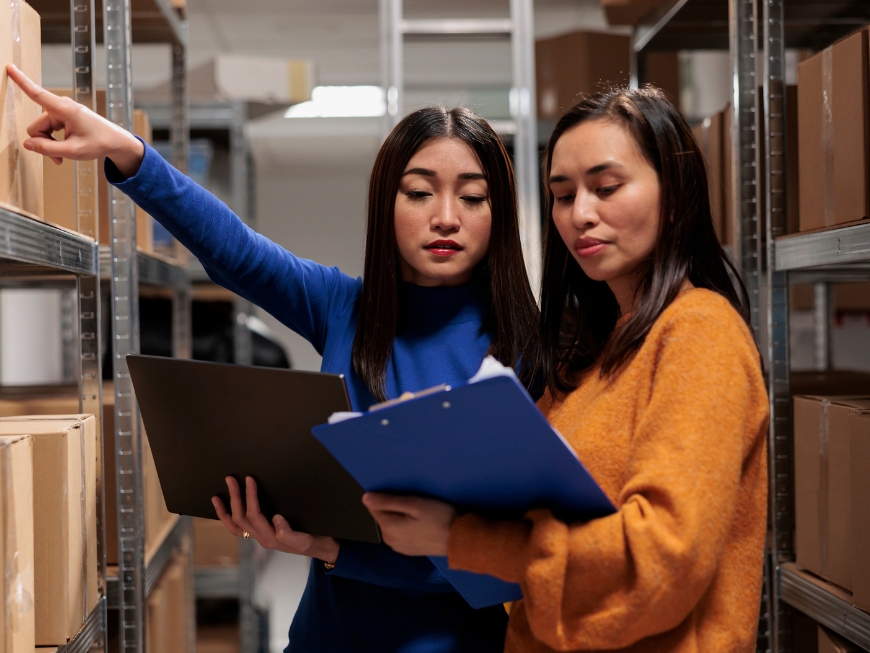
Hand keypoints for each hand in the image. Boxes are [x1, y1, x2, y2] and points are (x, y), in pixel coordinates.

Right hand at [5, 63, 144, 175]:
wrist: (116, 142)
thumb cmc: (100, 143)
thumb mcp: (73, 151)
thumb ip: (48, 148)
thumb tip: (27, 144)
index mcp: (65, 110)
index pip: (37, 94)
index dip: (21, 81)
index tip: (9, 67)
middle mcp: (62, 107)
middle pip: (37, 126)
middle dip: (43, 142)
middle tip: (57, 158)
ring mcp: (63, 111)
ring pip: (42, 130)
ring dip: (49, 144)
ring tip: (62, 157)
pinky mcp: (64, 117)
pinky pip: (49, 129)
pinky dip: (54, 142)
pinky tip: (63, 152)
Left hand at [212, 476, 339, 563]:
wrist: (319, 547)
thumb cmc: (313, 541)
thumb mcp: (305, 539)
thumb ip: (289, 533)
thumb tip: (276, 519)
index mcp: (270, 538)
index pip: (255, 515)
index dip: (250, 496)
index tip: (250, 480)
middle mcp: (261, 538)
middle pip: (241, 518)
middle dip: (235, 497)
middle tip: (231, 478)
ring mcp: (258, 536)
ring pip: (236, 524)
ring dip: (226, 508)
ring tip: (217, 495)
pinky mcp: (260, 533)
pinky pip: (238, 529)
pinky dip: (227, 519)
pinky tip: (223, 508)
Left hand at [363, 493, 455, 556]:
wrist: (459, 539)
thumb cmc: (440, 518)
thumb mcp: (414, 504)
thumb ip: (388, 501)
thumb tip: (365, 498)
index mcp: (388, 528)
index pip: (374, 506)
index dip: (387, 497)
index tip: (404, 496)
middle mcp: (390, 540)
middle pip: (383, 516)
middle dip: (395, 507)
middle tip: (415, 505)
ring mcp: (398, 547)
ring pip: (392, 524)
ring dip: (402, 517)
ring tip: (420, 515)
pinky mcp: (408, 550)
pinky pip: (401, 533)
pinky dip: (407, 526)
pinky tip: (422, 524)